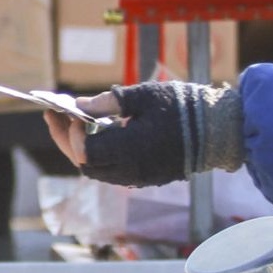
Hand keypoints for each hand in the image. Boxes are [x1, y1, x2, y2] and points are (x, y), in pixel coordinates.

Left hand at [50, 81, 229, 187]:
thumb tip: (79, 105)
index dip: (72, 135)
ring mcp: (141, 176)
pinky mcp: (148, 175)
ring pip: (99, 171)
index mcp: (131, 150)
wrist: (219, 129)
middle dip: (67, 141)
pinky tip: (95, 132)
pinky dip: (99, 154)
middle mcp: (133, 170)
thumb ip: (109, 102)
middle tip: (54, 115)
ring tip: (71, 122)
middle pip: (87, 165)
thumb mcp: (143, 96)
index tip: (69, 112)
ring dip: (81, 148)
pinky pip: (114, 171)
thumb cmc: (183, 107)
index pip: (86, 153)